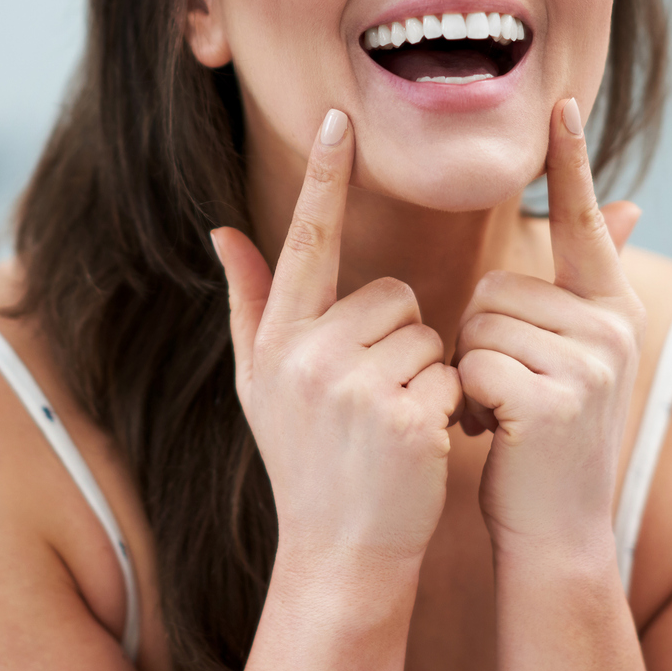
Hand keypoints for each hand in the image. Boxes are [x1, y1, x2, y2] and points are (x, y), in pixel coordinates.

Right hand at [212, 110, 460, 563]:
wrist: (339, 554)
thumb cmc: (304, 461)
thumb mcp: (261, 384)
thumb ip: (250, 302)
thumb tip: (222, 228)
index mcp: (278, 340)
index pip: (305, 240)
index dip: (324, 177)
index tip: (339, 116)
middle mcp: (308, 357)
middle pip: (393, 292)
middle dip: (402, 338)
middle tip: (378, 398)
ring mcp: (354, 389)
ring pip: (428, 333)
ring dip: (426, 374)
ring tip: (394, 423)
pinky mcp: (402, 418)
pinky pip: (449, 375)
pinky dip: (446, 408)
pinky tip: (418, 446)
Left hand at [457, 98, 645, 552]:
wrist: (556, 532)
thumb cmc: (547, 440)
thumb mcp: (575, 356)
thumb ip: (588, 281)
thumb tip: (628, 204)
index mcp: (611, 309)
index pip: (581, 221)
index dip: (571, 161)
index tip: (561, 101)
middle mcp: (611, 328)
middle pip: (494, 286)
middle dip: (478, 340)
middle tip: (505, 391)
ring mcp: (589, 364)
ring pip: (476, 322)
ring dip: (470, 370)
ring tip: (500, 413)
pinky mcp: (553, 398)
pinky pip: (473, 363)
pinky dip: (466, 399)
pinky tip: (492, 433)